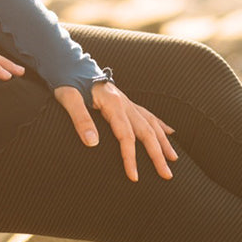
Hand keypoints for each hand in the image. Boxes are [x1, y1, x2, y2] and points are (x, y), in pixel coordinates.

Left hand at [53, 79, 177, 181]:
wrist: (71, 64)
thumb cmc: (68, 81)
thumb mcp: (69, 98)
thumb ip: (81, 119)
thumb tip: (92, 143)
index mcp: (113, 104)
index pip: (126, 136)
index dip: (131, 157)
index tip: (134, 177)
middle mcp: (125, 103)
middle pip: (146, 132)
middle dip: (158, 155)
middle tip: (168, 176)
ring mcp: (127, 102)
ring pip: (151, 123)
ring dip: (163, 142)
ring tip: (174, 158)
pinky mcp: (124, 102)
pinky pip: (147, 115)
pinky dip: (160, 125)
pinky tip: (169, 132)